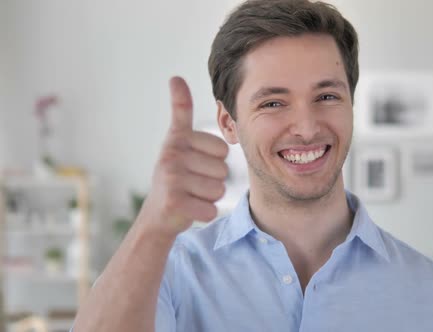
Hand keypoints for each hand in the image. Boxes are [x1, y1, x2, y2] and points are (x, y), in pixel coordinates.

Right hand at [138, 76, 228, 235]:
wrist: (157, 215)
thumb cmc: (175, 176)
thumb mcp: (177, 140)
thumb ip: (181, 111)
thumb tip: (175, 77)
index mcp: (176, 138)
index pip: (222, 148)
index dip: (215, 159)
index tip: (193, 161)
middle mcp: (171, 155)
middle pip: (223, 169)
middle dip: (213, 180)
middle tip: (191, 183)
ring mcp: (171, 178)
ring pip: (218, 189)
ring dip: (209, 197)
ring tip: (189, 194)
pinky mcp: (174, 202)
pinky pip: (211, 209)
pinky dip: (204, 213)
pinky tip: (188, 209)